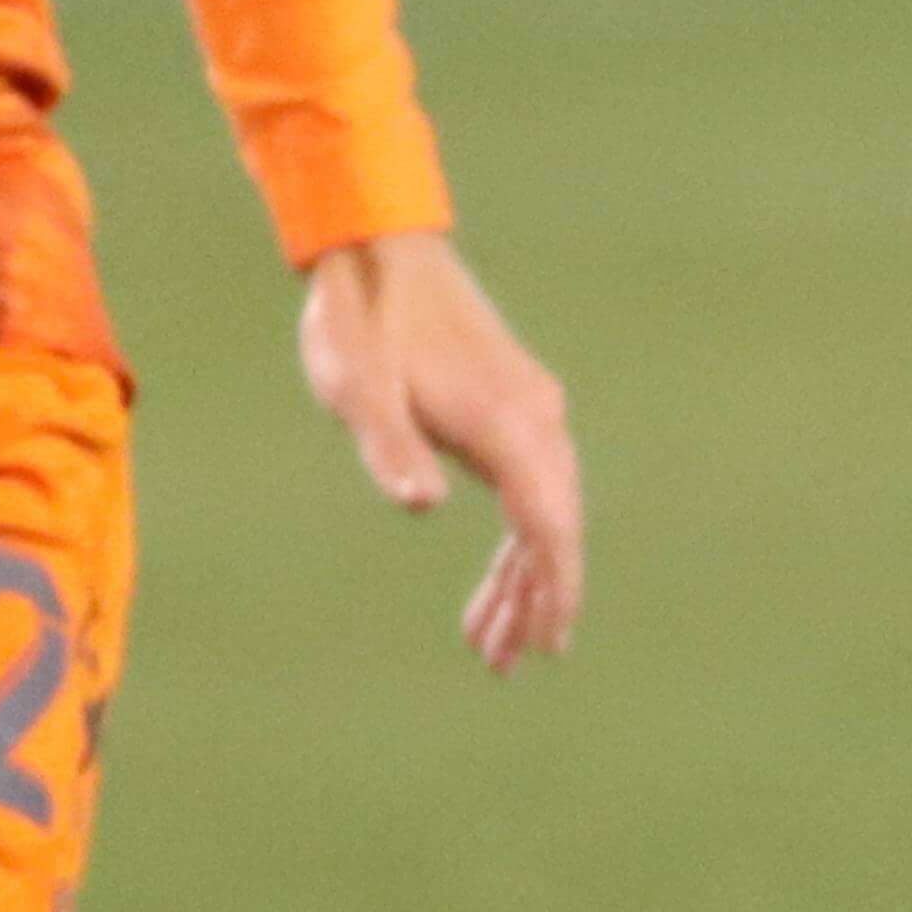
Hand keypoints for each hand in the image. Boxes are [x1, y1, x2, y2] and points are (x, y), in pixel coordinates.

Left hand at [297, 230, 584, 672]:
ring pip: (545, 510)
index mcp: (507, 421)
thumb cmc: (360, 321)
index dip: (552, 587)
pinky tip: (498, 572)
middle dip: (535, 597)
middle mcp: (534, 417)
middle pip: (554, 526)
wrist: (378, 249)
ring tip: (491, 639)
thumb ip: (390, 446)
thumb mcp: (357, 388)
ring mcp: (528, 408)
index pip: (548, 522)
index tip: (550, 643)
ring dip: (523, 574)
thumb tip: (421, 505)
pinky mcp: (511, 404)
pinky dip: (517, 535)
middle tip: (507, 663)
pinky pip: (531, 486)